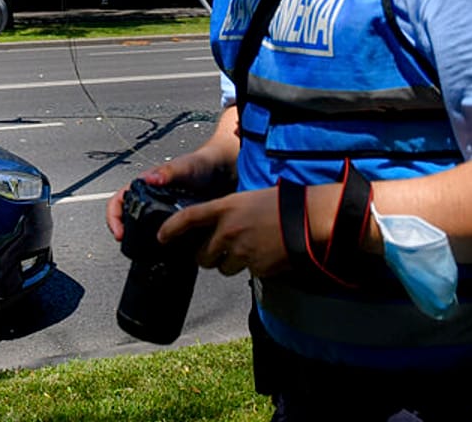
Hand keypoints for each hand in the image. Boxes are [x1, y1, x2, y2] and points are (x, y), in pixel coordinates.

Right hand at [105, 149, 231, 241]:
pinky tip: (170, 252)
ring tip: (150, 252)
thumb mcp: (184, 166)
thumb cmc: (202, 164)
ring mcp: (164, 213)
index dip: (114, 217)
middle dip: (127, 234)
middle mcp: (152, 200)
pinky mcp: (177, 223)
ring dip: (144, 242)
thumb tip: (149, 178)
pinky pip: (165, 238)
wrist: (225, 172)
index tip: (119, 232)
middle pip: (128, 220)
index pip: (119, 201)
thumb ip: (168, 171)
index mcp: (146, 186)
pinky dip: (164, 246)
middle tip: (132, 247)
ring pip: (145, 231)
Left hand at [161, 188, 287, 276]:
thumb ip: (228, 214)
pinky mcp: (257, 267)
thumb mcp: (247, 199)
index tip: (161, 237)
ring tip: (248, 250)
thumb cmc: (282, 203)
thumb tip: (217, 230)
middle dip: (206, 256)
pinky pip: (247, 272)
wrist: (310, 218)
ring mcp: (242, 251)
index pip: (188, 218)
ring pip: (223, 267)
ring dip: (230, 263)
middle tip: (216, 252)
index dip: (170, 229)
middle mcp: (229, 231)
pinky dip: (253, 267)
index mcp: (225, 208)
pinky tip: (266, 254)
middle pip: (202, 255)